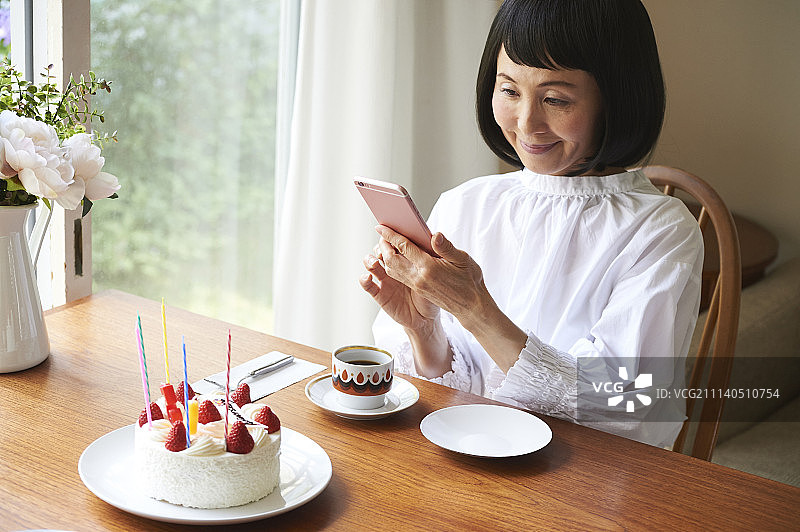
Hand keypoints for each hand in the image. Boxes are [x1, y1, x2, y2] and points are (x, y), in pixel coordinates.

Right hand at [359, 242, 439, 331]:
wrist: (427, 319)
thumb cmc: (435, 294)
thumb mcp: (440, 273)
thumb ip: (439, 254)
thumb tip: (437, 236)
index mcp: (408, 259)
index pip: (397, 243)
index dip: (391, 235)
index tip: (389, 228)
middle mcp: (395, 267)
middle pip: (382, 251)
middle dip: (381, 246)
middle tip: (384, 246)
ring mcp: (385, 280)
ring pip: (372, 264)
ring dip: (370, 260)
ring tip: (375, 262)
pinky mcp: (380, 294)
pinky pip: (368, 285)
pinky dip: (364, 279)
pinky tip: (367, 277)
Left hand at [372, 225, 488, 326]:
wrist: (471, 306)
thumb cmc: (469, 281)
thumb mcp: (463, 260)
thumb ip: (446, 247)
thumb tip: (435, 235)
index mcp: (429, 268)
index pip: (403, 247)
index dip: (390, 235)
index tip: (380, 226)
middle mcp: (419, 277)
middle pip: (391, 260)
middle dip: (383, 246)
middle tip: (383, 233)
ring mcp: (417, 285)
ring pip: (392, 269)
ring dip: (385, 256)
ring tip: (387, 243)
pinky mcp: (418, 289)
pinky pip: (399, 276)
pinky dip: (392, 265)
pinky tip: (396, 257)